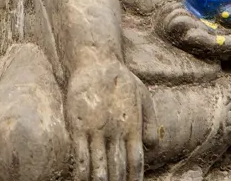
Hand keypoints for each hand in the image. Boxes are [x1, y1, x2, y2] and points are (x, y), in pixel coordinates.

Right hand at [64, 51, 147, 180]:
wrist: (98, 61)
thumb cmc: (122, 79)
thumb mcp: (144, 97)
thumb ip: (150, 123)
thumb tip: (151, 147)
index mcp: (133, 128)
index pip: (136, 162)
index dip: (134, 179)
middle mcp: (116, 133)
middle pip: (118, 169)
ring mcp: (96, 130)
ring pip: (99, 166)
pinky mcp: (78, 125)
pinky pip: (80, 154)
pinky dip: (81, 171)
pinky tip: (81, 180)